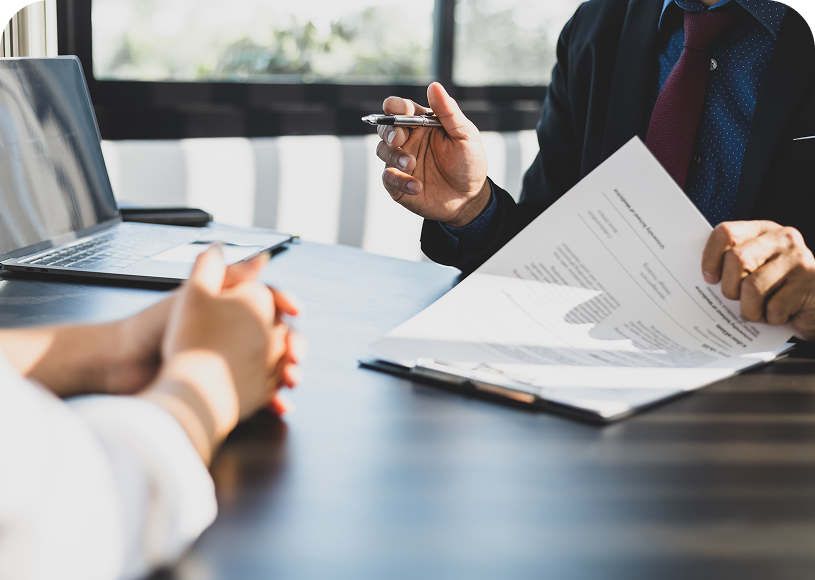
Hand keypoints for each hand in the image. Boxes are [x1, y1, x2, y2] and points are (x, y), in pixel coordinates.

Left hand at [105, 250, 288, 395]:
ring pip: (271, 366)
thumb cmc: (152, 327)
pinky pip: (256, 395)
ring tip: (291, 378)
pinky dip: (272, 399)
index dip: (284, 305)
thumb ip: (227, 275)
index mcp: (226, 309)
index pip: (267, 302)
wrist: (122, 366)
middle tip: (295, 353)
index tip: (295, 311)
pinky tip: (280, 403)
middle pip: (276, 336)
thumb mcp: (195, 295)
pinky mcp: (224, 390)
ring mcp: (229, 363)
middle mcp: (231, 334)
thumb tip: (263, 257)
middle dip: (293, 344)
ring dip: (287, 372)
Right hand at [376, 82, 490, 226]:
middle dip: (388, 131)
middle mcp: (409, 140)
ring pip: (382, 151)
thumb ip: (448, 111)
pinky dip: (399, 181)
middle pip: (385, 128)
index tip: (396, 109)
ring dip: (394, 156)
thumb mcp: (465, 135)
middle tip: (399, 140)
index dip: (395, 106)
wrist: (470, 198)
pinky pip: (388, 178)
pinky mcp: (398, 183)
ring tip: (412, 165)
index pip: (401, 108)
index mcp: (422, 123)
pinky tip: (416, 186)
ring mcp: (401, 162)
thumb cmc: (469, 163)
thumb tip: (434, 86)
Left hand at [702, 221, 814, 338]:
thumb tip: (701, 278)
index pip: (726, 233)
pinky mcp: (811, 281)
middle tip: (736, 299)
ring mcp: (799, 259)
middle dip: (730, 288)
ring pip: (752, 288)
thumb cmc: (777, 288)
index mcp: (762, 230)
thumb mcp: (754, 269)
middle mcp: (782, 239)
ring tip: (759, 311)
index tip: (709, 279)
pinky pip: (773, 308)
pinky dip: (770, 319)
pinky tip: (780, 315)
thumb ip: (732, 265)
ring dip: (750, 309)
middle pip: (737, 259)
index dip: (710, 258)